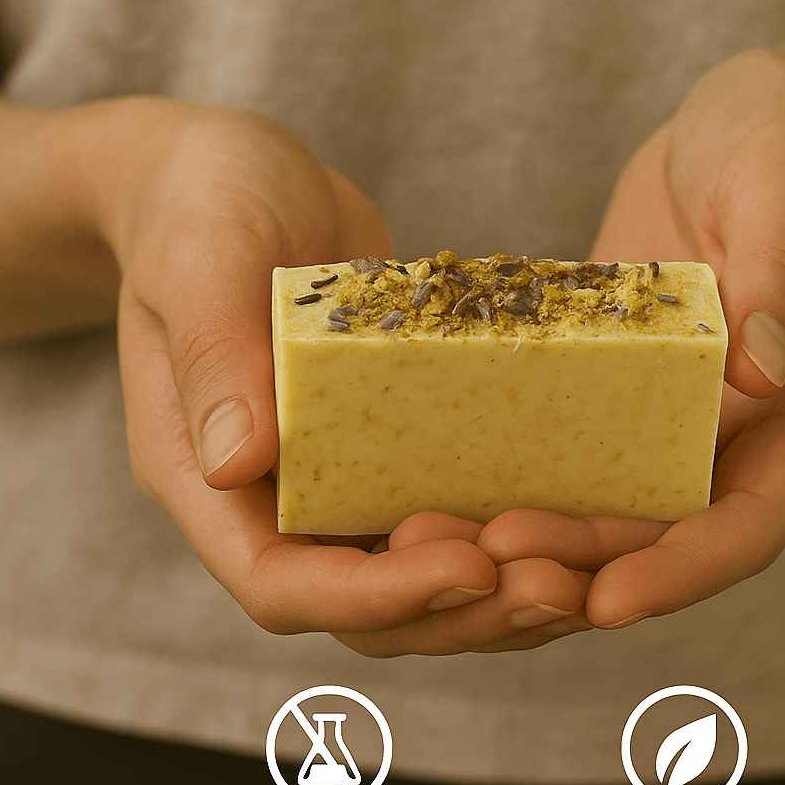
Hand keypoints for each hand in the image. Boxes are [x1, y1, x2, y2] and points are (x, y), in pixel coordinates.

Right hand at [89, 100, 590, 653]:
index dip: (376, 596)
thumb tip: (235, 462)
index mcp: (204, 476)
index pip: (281, 582)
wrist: (238, 173)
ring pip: (417, 576)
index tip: (470, 568)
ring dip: (499, 589)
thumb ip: (214, 353)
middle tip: (560, 586)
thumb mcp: (200, 258)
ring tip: (585, 576)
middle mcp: (269, 499)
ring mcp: (333, 479)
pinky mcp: (390, 446)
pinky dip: (511, 528)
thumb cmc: (200, 203)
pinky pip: (450, 509)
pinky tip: (583, 519)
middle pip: (364, 606)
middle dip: (461, 611)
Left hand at [478, 39, 784, 627]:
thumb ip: (781, 274)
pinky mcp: (618, 381)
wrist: (749, 116)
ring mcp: (676, 411)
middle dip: (580, 563)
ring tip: (444, 537)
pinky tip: (440, 473)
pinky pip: (567, 442)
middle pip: (663, 534)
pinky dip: (513, 466)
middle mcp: (740, 431)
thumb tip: (761, 377)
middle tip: (489, 566)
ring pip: (606, 503)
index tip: (606, 603)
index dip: (682, 571)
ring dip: (534, 532)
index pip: (752, 522)